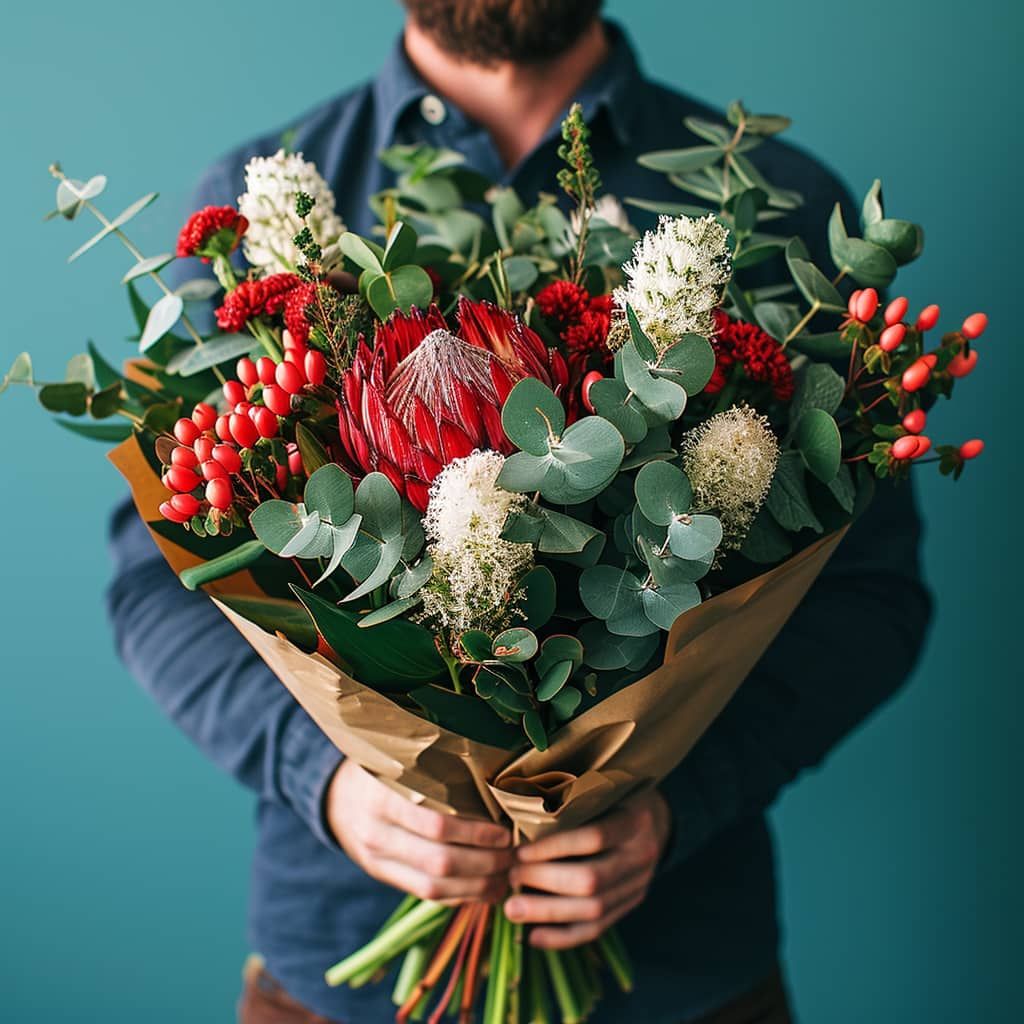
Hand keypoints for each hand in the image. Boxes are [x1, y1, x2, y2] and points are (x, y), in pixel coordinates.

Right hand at [326, 760, 512, 902]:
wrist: (339, 796)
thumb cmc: (387, 770)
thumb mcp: (403, 762)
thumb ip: (438, 774)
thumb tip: (498, 787)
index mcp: (384, 797)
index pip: (437, 824)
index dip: (476, 834)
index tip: (506, 832)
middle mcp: (376, 832)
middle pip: (439, 862)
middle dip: (484, 864)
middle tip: (514, 857)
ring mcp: (376, 859)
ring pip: (434, 887)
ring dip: (477, 887)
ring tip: (506, 878)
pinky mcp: (382, 876)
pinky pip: (425, 895)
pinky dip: (460, 896)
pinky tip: (485, 889)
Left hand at [504, 790, 670, 948]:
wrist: (657, 819)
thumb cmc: (615, 796)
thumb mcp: (603, 788)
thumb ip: (573, 802)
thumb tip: (519, 821)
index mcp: (635, 820)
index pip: (593, 838)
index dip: (553, 847)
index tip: (519, 850)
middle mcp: (641, 856)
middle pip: (591, 880)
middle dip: (544, 881)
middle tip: (511, 876)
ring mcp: (639, 885)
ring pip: (593, 910)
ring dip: (547, 913)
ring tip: (512, 909)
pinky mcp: (630, 905)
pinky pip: (597, 929)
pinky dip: (562, 937)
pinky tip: (532, 936)